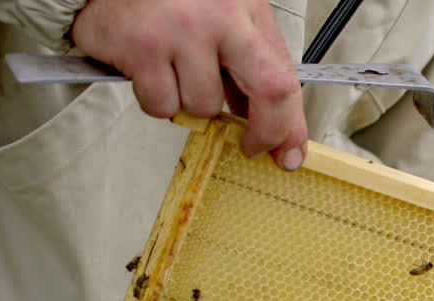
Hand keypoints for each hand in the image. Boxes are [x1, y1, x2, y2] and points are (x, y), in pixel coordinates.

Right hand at [71, 0, 307, 169]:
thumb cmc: (170, 1)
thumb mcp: (224, 21)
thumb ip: (249, 67)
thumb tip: (264, 124)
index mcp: (247, 11)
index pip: (286, 76)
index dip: (290, 124)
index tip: (289, 152)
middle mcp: (222, 17)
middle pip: (269, 89)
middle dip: (264, 132)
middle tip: (248, 147)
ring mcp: (183, 31)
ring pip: (204, 107)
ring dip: (188, 104)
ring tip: (173, 73)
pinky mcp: (143, 46)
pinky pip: (162, 105)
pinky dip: (155, 99)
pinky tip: (148, 70)